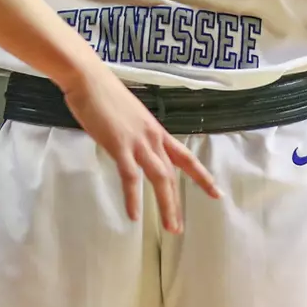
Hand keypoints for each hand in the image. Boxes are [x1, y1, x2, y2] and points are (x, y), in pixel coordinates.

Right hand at [60, 63, 220, 232]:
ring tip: (169, 228)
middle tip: (180, 228)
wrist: (89, 79)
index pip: (185, 157)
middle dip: (178, 203)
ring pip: (160, 178)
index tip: (216, 192)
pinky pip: (130, 176)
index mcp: (156, 131)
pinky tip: (134, 215)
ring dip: (166, 205)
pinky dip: (133, 198)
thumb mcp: (129, 117)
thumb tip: (132, 148)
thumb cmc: (104, 95)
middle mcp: (153, 138)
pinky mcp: (120, 145)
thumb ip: (135, 134)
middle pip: (173, 175)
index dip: (201, 175)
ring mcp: (138, 141)